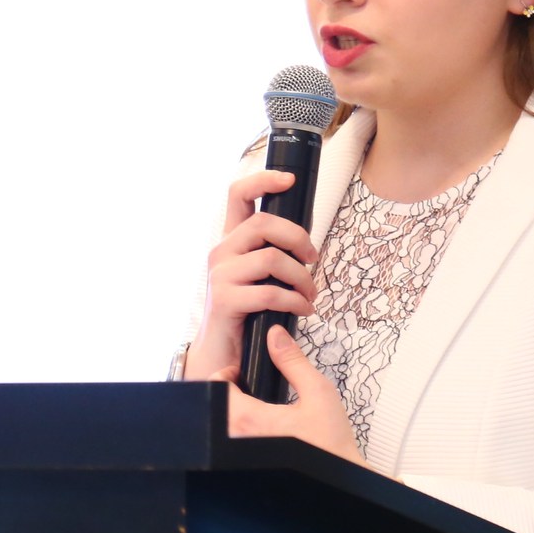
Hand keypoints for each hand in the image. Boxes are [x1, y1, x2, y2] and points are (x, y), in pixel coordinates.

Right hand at [184, 170, 317, 379]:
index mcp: (231, 240)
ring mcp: (220, 275)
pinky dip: (295, 302)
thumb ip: (272, 253)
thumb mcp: (258, 276)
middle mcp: (221, 252)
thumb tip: (304, 242)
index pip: (238, 195)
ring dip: (301, 278)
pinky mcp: (225, 300)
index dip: (263, 180)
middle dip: (298, 239)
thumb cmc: (247, 312)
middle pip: (263, 223)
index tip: (289, 180)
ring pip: (272, 259)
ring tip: (310, 295)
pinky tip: (303, 311)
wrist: (221, 352)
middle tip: (312, 260)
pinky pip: (270, 293)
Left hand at [211, 326, 362, 464]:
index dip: (225, 375)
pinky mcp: (250, 465)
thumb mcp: (318, 392)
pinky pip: (232, 443)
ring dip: (232, 413)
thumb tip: (275, 335)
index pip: (215, 389)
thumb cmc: (331, 441)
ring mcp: (243, 456)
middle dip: (226, 393)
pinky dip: (239, 431)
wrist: (340, 478)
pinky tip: (263, 427)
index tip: (240, 372)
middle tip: (247, 385)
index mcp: (251, 420)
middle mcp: (240, 440)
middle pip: (215, 409)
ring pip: (222, 428)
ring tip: (255, 405)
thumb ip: (293, 361)